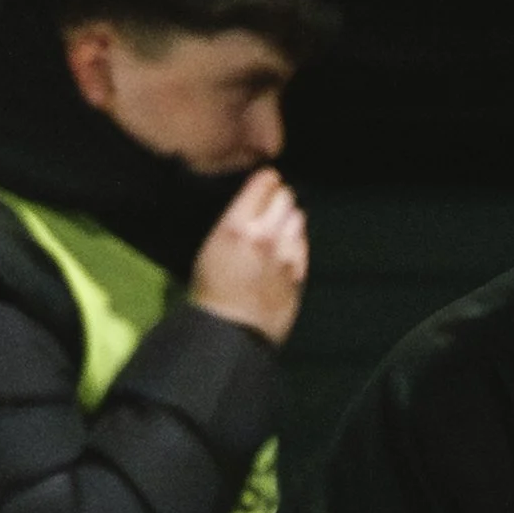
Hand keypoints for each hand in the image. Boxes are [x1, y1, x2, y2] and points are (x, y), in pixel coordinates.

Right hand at [189, 169, 308, 345]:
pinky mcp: (299, 272)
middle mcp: (265, 235)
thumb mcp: (211, 246)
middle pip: (286, 197)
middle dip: (279, 198)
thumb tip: (253, 206)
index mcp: (236, 226)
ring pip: (298, 218)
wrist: (229, 331)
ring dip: (289, 218)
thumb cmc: (210, 289)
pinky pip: (303, 244)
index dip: (266, 181)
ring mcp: (286, 254)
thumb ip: (235, 222)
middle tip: (270, 205)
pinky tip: (285, 247)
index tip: (265, 182)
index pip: (264, 184)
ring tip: (278, 227)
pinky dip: (296, 240)